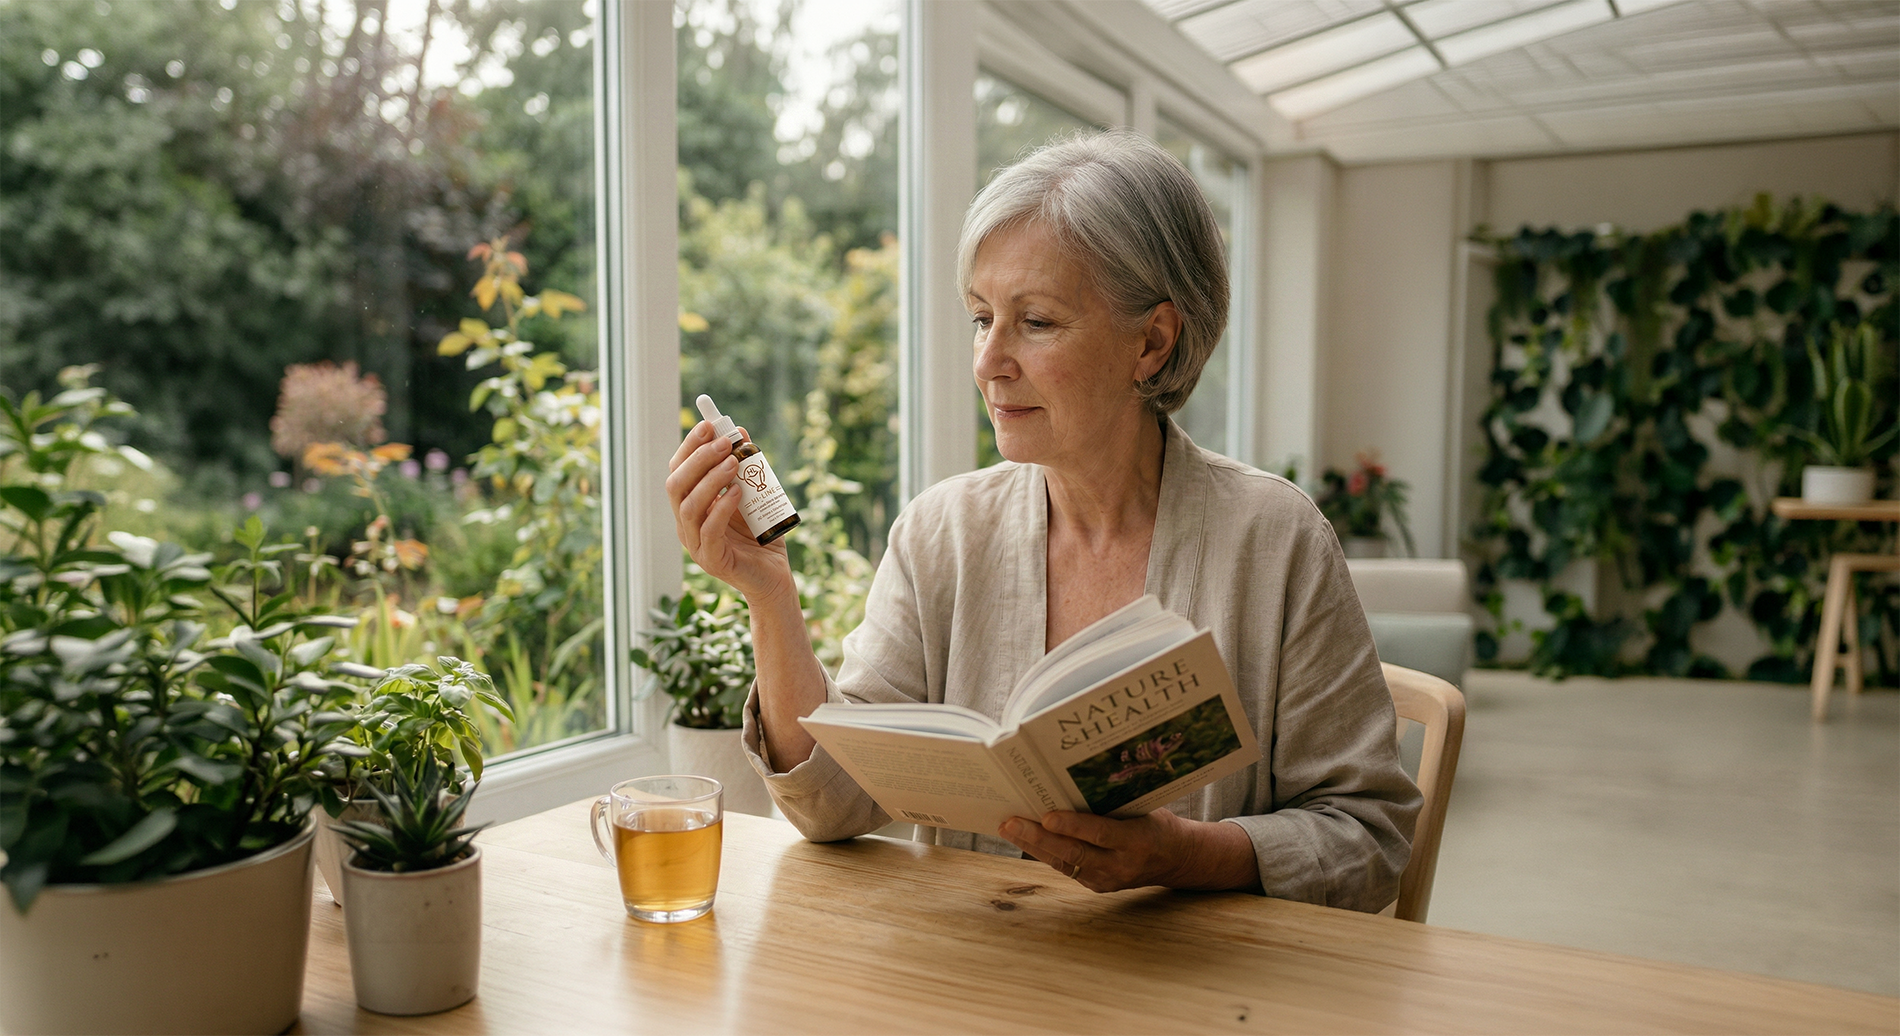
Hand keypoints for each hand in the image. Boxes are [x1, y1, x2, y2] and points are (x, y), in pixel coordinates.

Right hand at [665, 420, 792, 602]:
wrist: (775, 577)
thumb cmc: (761, 535)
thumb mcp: (753, 495)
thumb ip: (744, 467)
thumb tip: (739, 431)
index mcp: (691, 507)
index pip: (678, 471)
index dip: (689, 447)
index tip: (708, 425)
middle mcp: (686, 525)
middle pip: (676, 486)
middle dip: (698, 459)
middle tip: (724, 443)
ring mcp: (696, 545)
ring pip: (688, 507)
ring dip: (710, 480)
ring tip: (734, 463)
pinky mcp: (713, 561)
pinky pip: (709, 532)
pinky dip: (721, 509)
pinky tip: (737, 493)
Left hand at [998, 809, 1260, 892]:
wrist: (1178, 858)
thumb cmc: (1157, 822)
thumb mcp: (1144, 807)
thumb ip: (1112, 803)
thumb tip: (1070, 784)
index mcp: (1138, 840)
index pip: (1100, 834)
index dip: (1073, 826)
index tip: (1046, 815)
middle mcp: (1122, 864)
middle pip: (1074, 852)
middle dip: (1038, 838)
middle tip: (1010, 822)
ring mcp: (1108, 880)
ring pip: (1064, 863)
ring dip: (1033, 846)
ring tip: (1009, 829)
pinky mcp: (1098, 886)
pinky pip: (1067, 868)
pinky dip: (1044, 852)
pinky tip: (1025, 838)